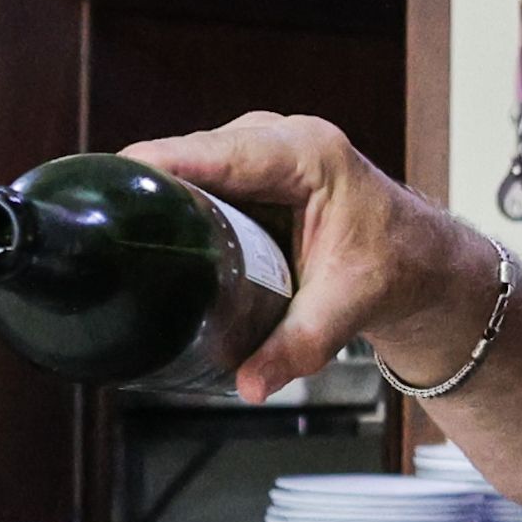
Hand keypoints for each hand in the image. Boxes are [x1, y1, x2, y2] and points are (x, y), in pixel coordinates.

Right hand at [123, 114, 488, 404]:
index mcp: (309, 154)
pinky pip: (201, 173)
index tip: (115, 179)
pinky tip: (145, 224)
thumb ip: (297, 346)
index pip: (219, 152)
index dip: (162, 162)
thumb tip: (248, 384)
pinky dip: (175, 196)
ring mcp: (264, 148)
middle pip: (194, 153)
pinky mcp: (252, 167)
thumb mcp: (347, 306)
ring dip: (158, 191)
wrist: (420, 261)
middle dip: (146, 183)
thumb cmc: (396, 266)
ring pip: (193, 162)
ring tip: (112, 226)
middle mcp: (282, 137)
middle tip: (101, 222)